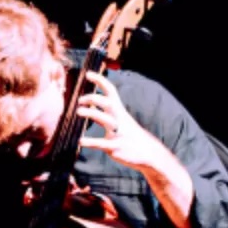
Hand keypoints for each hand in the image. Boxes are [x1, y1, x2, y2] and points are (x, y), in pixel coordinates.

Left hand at [76, 70, 194, 227]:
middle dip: (94, 98)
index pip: (110, 91)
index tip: (88, 74)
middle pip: (108, 103)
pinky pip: (102, 144)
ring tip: (78, 111)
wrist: (149, 154)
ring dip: (92, 113)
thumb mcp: (122, 121)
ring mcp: (118, 133)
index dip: (100, 81)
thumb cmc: (131, 136)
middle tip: (79, 99)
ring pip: (105, 120)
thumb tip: (89, 106)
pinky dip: (91, 142)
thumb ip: (107, 113)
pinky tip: (80, 141)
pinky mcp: (116, 147)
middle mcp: (119, 120)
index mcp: (120, 111)